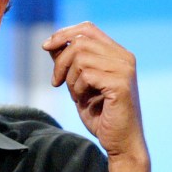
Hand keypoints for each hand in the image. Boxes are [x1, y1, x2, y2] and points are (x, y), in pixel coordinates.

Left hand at [42, 22, 147, 164]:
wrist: (120, 142)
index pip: (88, 29)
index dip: (64, 33)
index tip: (46, 46)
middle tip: (57, 82)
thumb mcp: (79, 84)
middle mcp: (124, 57)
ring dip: (70, 79)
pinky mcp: (121, 84)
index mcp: (117, 54)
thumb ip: (70, 64)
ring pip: (80, 58)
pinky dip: (77, 89)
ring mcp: (124, 69)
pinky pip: (86, 75)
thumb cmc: (100, 115)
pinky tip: (84, 101)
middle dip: (61, 62)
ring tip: (77, 95)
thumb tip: (52, 44)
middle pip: (80, 42)